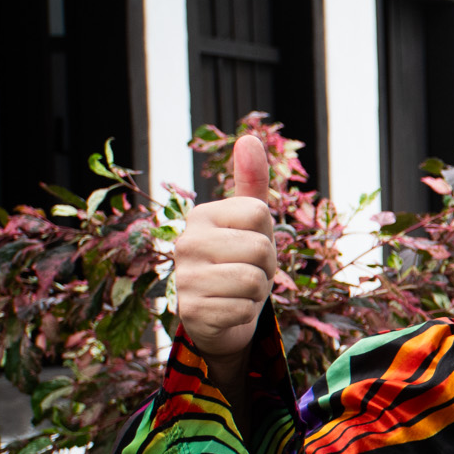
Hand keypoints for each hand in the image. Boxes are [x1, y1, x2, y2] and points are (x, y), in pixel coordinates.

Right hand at [173, 135, 276, 386]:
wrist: (221, 315)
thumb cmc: (239, 261)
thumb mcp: (250, 222)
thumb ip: (251, 182)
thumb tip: (249, 138)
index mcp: (202, 215)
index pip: (261, 213)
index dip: (269, 234)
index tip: (251, 245)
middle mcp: (186, 242)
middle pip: (261, 248)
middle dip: (266, 266)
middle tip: (248, 272)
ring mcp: (184, 277)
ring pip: (254, 280)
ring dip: (258, 292)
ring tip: (240, 291)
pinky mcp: (190, 311)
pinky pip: (243, 309)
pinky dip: (245, 314)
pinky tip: (229, 310)